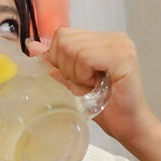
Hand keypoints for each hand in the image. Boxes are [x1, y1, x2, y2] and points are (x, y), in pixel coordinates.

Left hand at [26, 27, 156, 145]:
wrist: (128, 126)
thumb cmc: (105, 107)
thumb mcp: (73, 82)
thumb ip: (56, 63)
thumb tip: (32, 46)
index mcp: (102, 39)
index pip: (63, 34)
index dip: (59, 59)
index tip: (76, 78)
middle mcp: (114, 37)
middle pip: (64, 39)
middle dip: (66, 67)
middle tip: (86, 84)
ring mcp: (120, 44)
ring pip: (72, 48)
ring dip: (76, 74)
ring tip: (94, 86)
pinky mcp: (123, 56)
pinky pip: (85, 57)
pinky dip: (84, 75)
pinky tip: (98, 85)